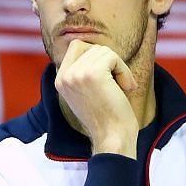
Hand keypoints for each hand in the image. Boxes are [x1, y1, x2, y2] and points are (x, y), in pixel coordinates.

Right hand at [55, 40, 138, 157]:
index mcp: (60, 80)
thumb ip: (83, 72)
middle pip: (91, 47)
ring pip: (103, 51)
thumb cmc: (107, 118)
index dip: (97, 57)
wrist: (112, 138)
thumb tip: (93, 48)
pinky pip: (113, 57)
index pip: (76, 46)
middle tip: (117, 84)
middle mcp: (64, 76)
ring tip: (120, 88)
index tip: (107, 80)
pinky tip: (126, 87)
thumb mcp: (86, 93)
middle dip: (109, 62)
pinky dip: (124, 70)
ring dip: (118, 67)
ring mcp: (76, 74)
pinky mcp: (92, 74)